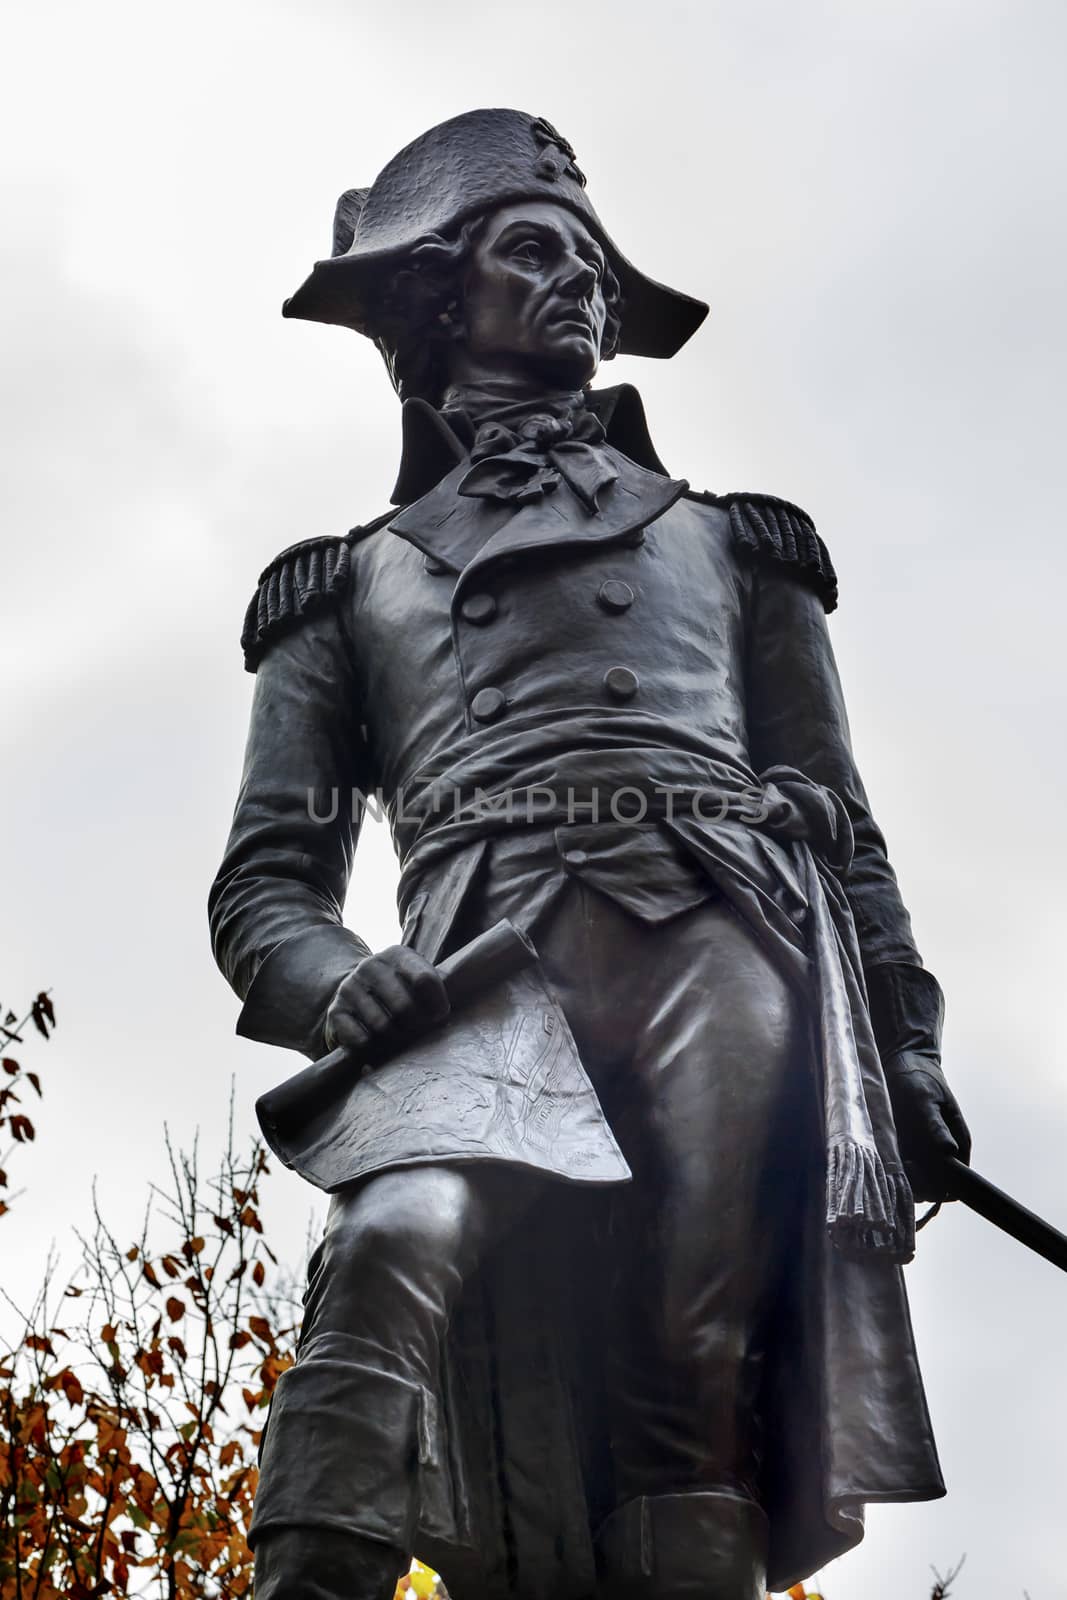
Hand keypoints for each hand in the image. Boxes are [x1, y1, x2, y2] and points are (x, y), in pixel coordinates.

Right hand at [324, 945, 449, 1058]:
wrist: (356, 990)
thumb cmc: (398, 989)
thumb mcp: (416, 980)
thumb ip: (433, 990)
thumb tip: (441, 1017)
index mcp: (397, 955)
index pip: (424, 980)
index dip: (437, 1004)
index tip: (439, 1016)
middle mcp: (371, 966)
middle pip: (404, 1006)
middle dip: (416, 1026)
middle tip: (419, 1033)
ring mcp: (350, 987)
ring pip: (382, 1026)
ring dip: (395, 1039)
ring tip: (400, 1038)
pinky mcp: (336, 1011)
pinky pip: (361, 1040)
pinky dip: (373, 1049)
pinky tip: (377, 1043)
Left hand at [884, 1052, 971, 1201]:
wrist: (900, 1061)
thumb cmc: (918, 1077)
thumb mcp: (925, 1099)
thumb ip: (936, 1126)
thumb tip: (950, 1151)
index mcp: (958, 1143)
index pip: (957, 1181)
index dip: (940, 1186)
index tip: (919, 1172)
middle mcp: (943, 1153)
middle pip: (935, 1187)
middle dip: (919, 1185)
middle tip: (900, 1166)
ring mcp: (923, 1153)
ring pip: (916, 1182)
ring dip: (903, 1178)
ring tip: (889, 1159)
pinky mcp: (904, 1149)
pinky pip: (900, 1169)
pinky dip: (892, 1169)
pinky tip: (881, 1157)